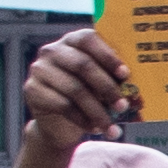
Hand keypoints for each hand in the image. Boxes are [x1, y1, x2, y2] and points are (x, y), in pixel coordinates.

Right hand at [18, 26, 142, 159]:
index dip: (108, 56)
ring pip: (74, 89)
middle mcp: (53, 51)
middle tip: (123, 106)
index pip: (89, 39)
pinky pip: (62, 105)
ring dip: (98, 111)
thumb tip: (136, 93)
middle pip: (83, 65)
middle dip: (107, 88)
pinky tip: (94, 128)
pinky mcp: (32, 90)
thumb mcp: (101, 85)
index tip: (125, 75)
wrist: (59, 123)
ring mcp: (40, 69)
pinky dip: (83, 119)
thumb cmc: (87, 96)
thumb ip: (114, 82)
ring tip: (112, 126)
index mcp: (72, 41)